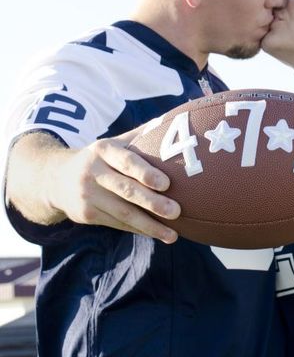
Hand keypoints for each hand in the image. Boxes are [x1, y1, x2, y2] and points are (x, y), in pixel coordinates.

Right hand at [47, 121, 180, 242]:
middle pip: (126, 190)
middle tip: (176, 211)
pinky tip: (157, 233)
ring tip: (172, 235)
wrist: (55, 178)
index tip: (167, 184)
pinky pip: (118, 224)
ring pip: (123, 213)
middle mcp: (92, 172)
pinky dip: (139, 230)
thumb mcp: (112, 142)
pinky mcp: (86, 215)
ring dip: (150, 225)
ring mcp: (87, 196)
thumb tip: (175, 122)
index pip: (126, 161)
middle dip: (153, 203)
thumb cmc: (99, 158)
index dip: (146, 173)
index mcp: (103, 150)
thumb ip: (140, 135)